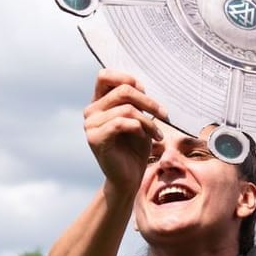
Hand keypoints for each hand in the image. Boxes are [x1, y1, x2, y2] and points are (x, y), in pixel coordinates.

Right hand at [85, 70, 164, 191]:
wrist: (129, 178)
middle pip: (122, 90)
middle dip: (148, 101)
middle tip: (164, 115)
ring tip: (157, 134)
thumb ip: (135, 101)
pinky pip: (121, 123)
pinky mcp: (95, 139)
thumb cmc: (135, 148)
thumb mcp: (139, 119)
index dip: (127, 78)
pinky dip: (140, 128)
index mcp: (99, 103)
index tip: (146, 92)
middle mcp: (91, 111)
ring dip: (148, 121)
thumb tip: (138, 84)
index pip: (105, 76)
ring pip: (126, 108)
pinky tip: (146, 138)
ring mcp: (90, 125)